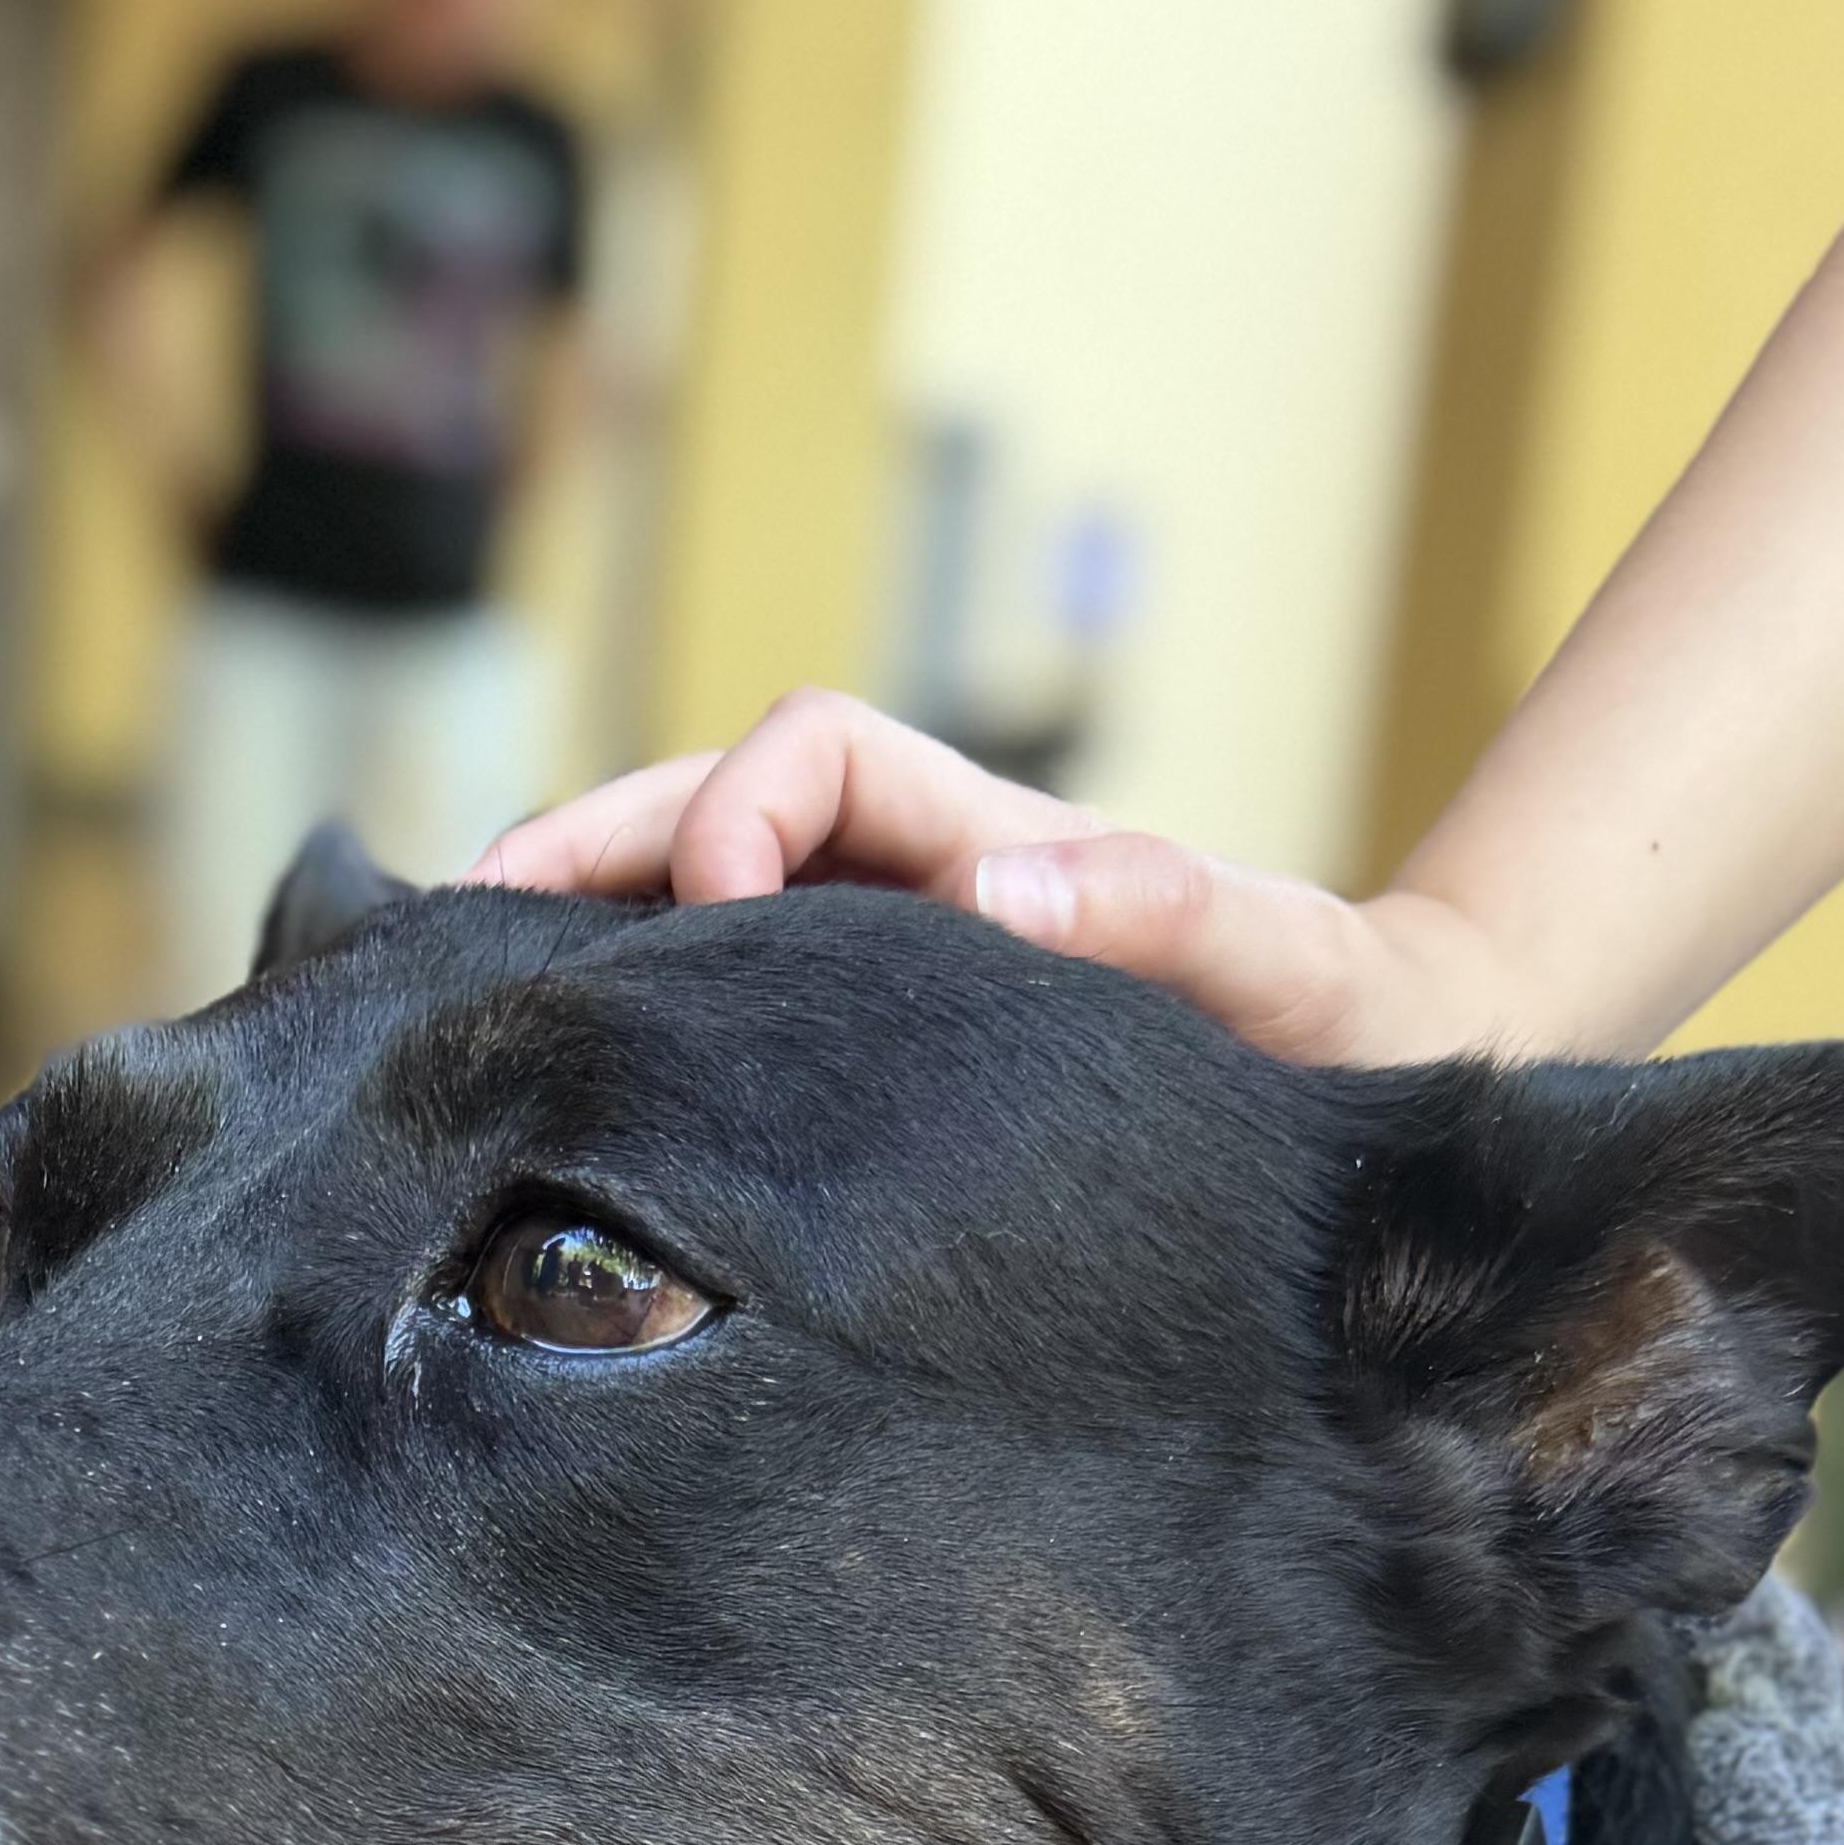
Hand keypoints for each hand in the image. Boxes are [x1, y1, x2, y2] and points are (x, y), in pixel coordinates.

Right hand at [481, 687, 1536, 1067]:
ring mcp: (885, 955)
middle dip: (585, 847)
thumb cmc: (1337, 1029)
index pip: (812, 758)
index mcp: (984, 840)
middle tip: (459, 927)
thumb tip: (996, 889)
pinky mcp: (869, 1042)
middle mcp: (917, 876)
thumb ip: (1161, 914)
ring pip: (695, 901)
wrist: (1383, 1084)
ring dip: (582, 927)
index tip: (716, 923)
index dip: (737, 812)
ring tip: (461, 993)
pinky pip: (729, 1001)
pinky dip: (633, 1010)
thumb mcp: (1281, 971)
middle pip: (710, 807)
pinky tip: (558, 1086)